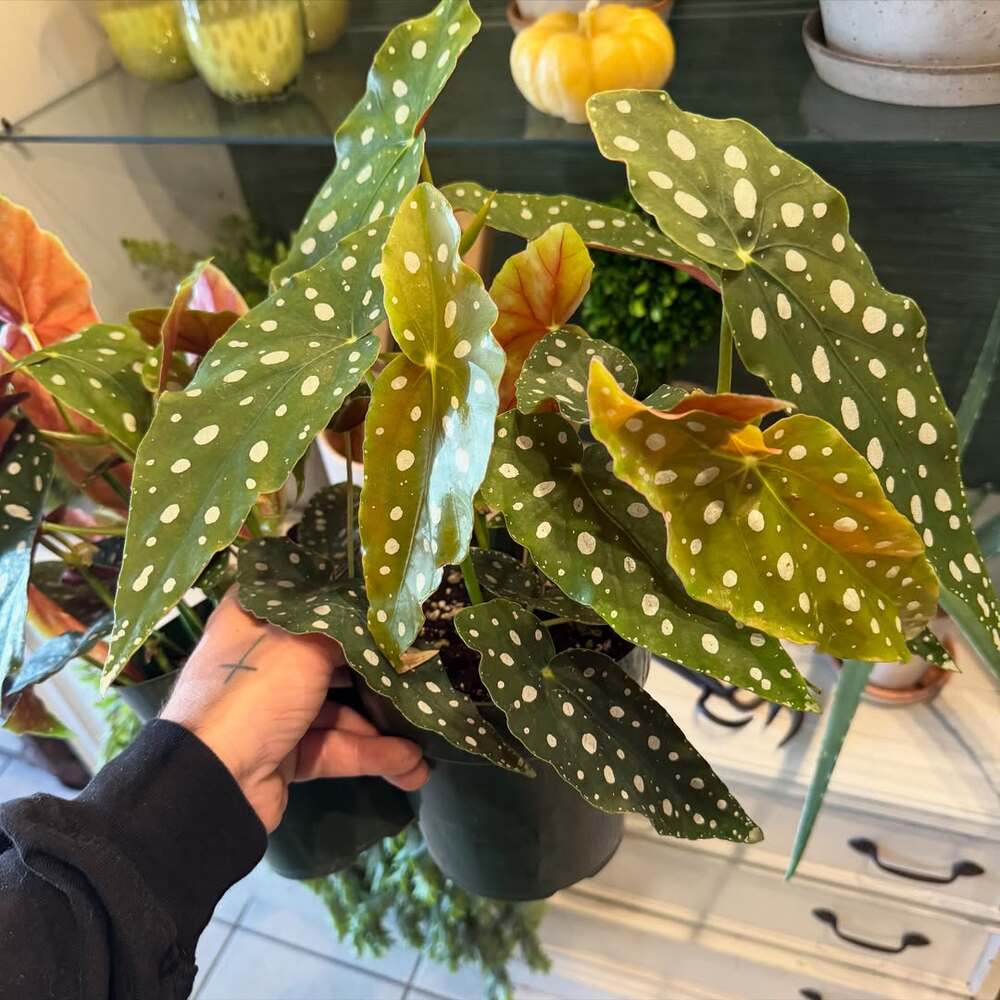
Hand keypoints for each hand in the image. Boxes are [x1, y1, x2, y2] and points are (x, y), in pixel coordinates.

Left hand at [161, 590, 428, 831]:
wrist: (214, 783)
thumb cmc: (256, 689)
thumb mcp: (307, 642)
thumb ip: (349, 628)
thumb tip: (385, 620)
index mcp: (254, 618)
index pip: (303, 594)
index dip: (343, 593)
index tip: (387, 595)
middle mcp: (263, 658)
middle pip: (331, 653)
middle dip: (378, 668)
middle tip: (423, 665)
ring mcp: (274, 708)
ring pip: (339, 706)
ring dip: (383, 723)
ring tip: (428, 732)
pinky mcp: (287, 752)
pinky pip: (336, 746)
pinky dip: (372, 755)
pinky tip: (411, 765)